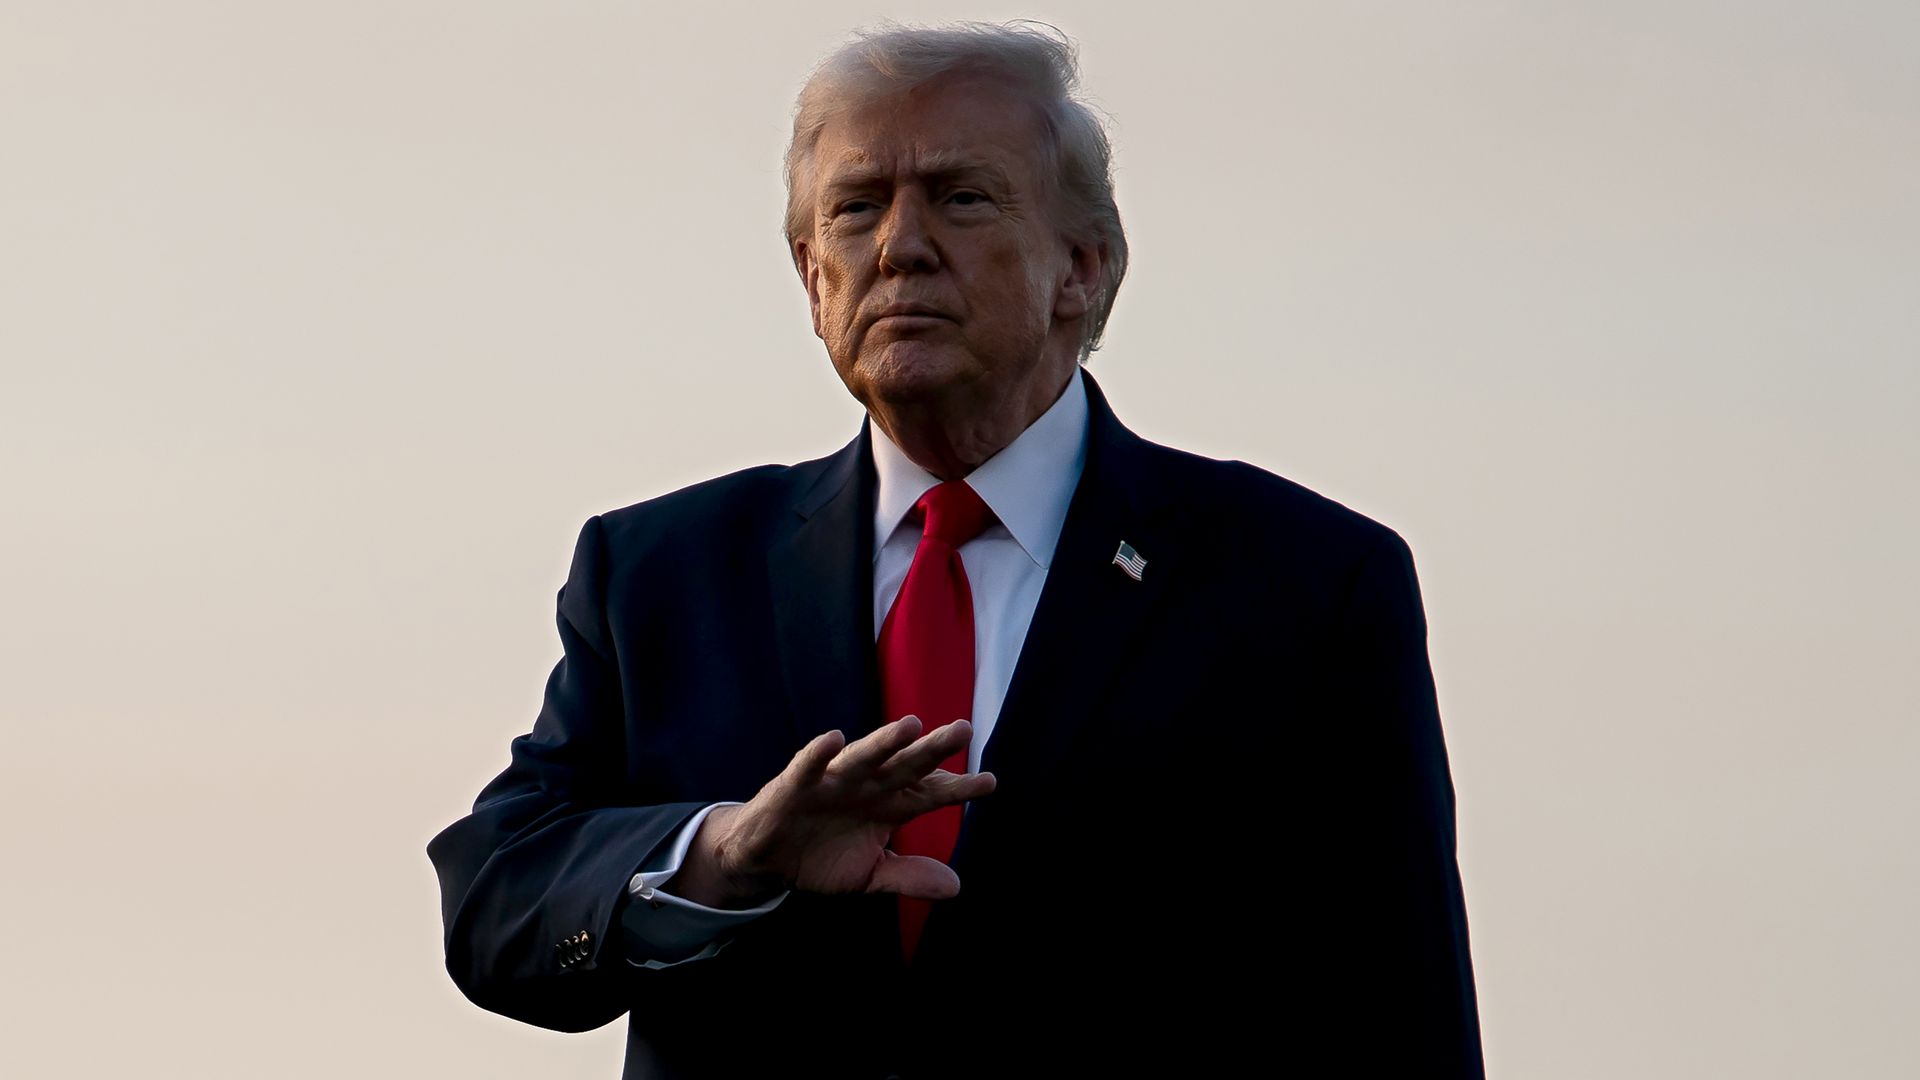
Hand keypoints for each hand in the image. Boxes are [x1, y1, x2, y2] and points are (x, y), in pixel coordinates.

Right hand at [669, 716, 995, 908]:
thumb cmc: (822, 857)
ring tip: (910, 726)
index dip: (959, 788)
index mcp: (889, 805)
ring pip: (864, 757)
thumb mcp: (870, 874)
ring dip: (885, 741)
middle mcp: (867, 785)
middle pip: (906, 764)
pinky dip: (819, 753)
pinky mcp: (795, 785)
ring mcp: (833, 782)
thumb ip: (907, 876)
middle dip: (933, 748)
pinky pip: (808, 766)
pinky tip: (834, 738)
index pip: (930, 793)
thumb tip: (956, 886)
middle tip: (963, 730)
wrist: (768, 860)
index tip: (989, 782)